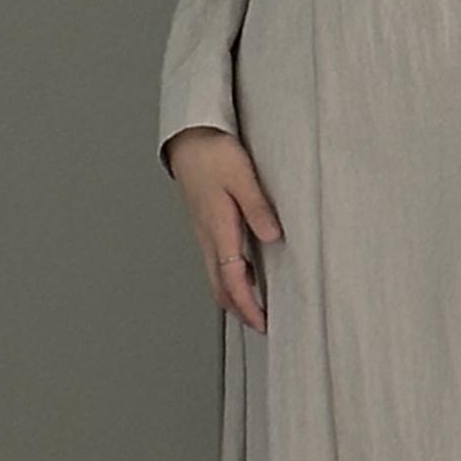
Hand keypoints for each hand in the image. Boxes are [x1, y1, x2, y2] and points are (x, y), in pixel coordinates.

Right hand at [164, 126, 282, 332]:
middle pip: (220, 287)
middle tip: (261, 324)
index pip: (232, 280)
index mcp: (217, 228)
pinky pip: (215, 260)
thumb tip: (273, 238)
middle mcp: (207, 235)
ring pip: (215, 275)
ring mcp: (203, 231)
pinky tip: (245, 271)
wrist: (187, 137)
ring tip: (254, 305)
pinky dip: (229, 276)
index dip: (247, 306)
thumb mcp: (242, 177)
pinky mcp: (204, 223)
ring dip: (233, 295)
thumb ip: (258, 208)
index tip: (263, 323)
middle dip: (239, 310)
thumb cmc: (213, 152)